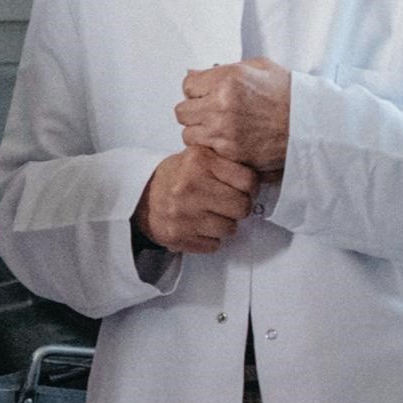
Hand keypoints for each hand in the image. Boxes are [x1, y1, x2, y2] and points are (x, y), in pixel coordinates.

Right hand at [133, 146, 259, 254]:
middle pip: (242, 207)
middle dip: (239, 208)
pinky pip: (214, 245)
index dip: (251, 187)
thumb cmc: (177, 177)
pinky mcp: (178, 235)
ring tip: (211, 214)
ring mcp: (184, 213)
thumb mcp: (197, 157)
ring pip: (230, 229)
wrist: (141, 197)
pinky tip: (199, 226)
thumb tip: (261, 178)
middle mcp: (191, 186)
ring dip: (225, 225)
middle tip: (228, 204)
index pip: (248, 180)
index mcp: (199, 161)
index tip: (244, 189)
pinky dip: (210, 239)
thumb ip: (225, 162)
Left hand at [174, 59, 293, 173]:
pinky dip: (211, 146)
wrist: (310, 124)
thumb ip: (224, 70)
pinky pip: (203, 149)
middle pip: (182, 111)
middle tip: (209, 112)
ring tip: (218, 128)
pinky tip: (226, 140)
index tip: (207, 93)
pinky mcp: (230, 151)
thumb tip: (194, 74)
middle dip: (194, 110)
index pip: (188, 84)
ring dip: (200, 131)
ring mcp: (224, 131)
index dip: (197, 89)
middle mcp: (221, 104)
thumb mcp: (259, 67)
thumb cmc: (289, 95)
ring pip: (188, 133)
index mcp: (228, 79)